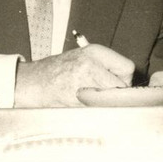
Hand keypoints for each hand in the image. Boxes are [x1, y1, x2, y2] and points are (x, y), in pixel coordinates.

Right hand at [15, 44, 134, 107]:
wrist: (35, 83)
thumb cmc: (58, 70)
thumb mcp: (84, 56)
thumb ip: (106, 65)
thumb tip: (127, 82)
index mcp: (94, 52)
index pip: (127, 68)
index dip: (123, 78)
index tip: (115, 82)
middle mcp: (91, 65)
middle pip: (122, 86)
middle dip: (116, 92)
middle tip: (101, 92)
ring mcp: (85, 84)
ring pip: (113, 100)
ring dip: (106, 102)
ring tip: (90, 97)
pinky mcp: (80, 101)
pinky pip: (100, 109)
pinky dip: (96, 109)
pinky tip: (83, 103)